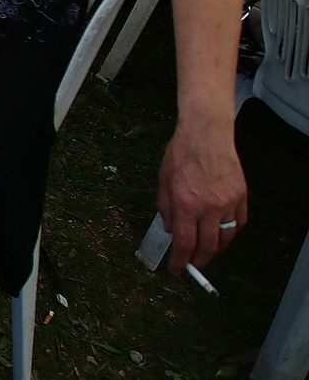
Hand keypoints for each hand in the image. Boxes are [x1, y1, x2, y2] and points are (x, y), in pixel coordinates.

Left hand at [157, 118, 246, 272]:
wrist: (206, 134)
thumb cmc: (180, 155)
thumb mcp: (163, 181)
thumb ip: (166, 209)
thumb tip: (171, 231)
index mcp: (186, 204)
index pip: (184, 243)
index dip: (180, 261)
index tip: (176, 270)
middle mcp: (209, 208)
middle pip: (207, 247)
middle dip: (198, 261)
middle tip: (192, 267)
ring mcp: (228, 203)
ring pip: (225, 239)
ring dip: (216, 251)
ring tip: (206, 253)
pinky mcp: (242, 198)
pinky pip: (238, 224)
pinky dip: (229, 233)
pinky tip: (221, 235)